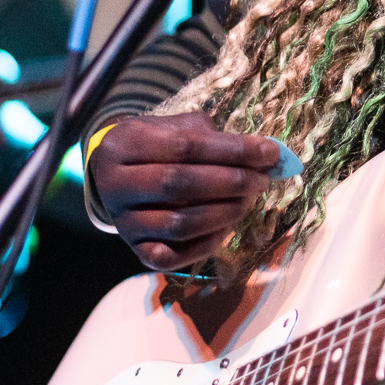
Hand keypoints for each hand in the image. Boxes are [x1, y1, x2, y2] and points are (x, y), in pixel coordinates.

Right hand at [86, 113, 281, 270]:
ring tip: (249, 200)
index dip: (233, 150)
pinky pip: (172, 257)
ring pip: (179, 224)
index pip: (186, 146)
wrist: (114, 176)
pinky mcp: (134, 250)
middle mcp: (115, 185)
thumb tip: (264, 155)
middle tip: (263, 179)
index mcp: (125, 144)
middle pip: (180, 184)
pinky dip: (205, 244)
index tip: (270, 152)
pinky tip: (227, 227)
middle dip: (232, 182)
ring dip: (224, 213)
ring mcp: (123, 222)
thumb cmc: (156, 145)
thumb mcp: (176, 128)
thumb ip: (215, 138)